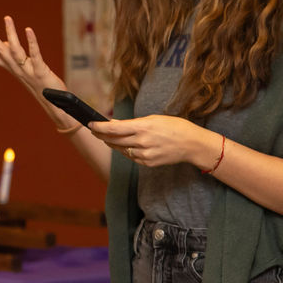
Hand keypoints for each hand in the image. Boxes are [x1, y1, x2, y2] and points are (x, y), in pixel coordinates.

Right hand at [0, 16, 67, 111]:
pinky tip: (28, 30)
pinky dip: (31, 42)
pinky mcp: (40, 72)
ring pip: (16, 51)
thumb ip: (15, 57)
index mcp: (14, 70)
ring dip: (11, 34)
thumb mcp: (26, 71)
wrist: (54, 107)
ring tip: (7, 18)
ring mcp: (28, 72)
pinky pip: (35, 56)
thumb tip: (7, 43)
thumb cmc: (42, 86)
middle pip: (1, 51)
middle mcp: (18, 70)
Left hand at [87, 115, 220, 168]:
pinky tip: (125, 145)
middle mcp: (141, 142)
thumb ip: (133, 123)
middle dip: (101, 135)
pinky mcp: (147, 163)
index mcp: (143, 127)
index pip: (114, 128)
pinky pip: (131, 156)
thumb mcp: (153, 119)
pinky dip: (126, 150)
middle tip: (94, 130)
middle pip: (113, 140)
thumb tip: (115, 124)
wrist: (191, 144)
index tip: (91, 124)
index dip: (99, 127)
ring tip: (107, 137)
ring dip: (113, 143)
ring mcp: (144, 155)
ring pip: (121, 149)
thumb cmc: (174, 127)